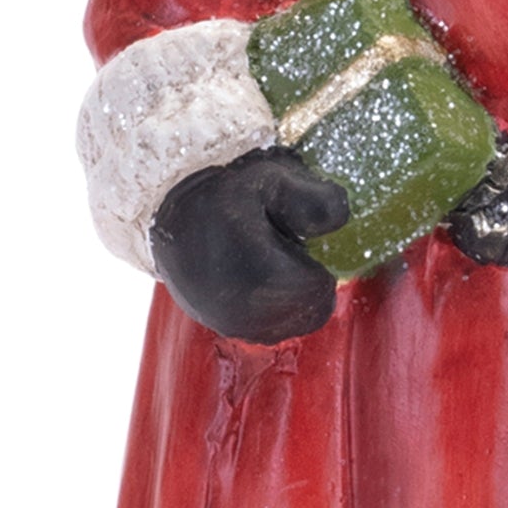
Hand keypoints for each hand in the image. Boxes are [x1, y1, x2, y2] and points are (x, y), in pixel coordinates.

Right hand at [148, 148, 351, 343]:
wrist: (167, 209)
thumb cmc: (224, 190)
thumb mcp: (273, 178)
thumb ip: (316, 200)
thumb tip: (341, 221)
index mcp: (266, 281)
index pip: (324, 286)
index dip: (315, 258)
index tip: (290, 235)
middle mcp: (250, 316)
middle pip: (313, 308)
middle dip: (306, 279)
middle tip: (278, 246)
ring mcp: (234, 327)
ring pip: (292, 319)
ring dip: (290, 294)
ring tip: (261, 258)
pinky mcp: (223, 329)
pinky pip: (269, 325)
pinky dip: (271, 304)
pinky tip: (249, 274)